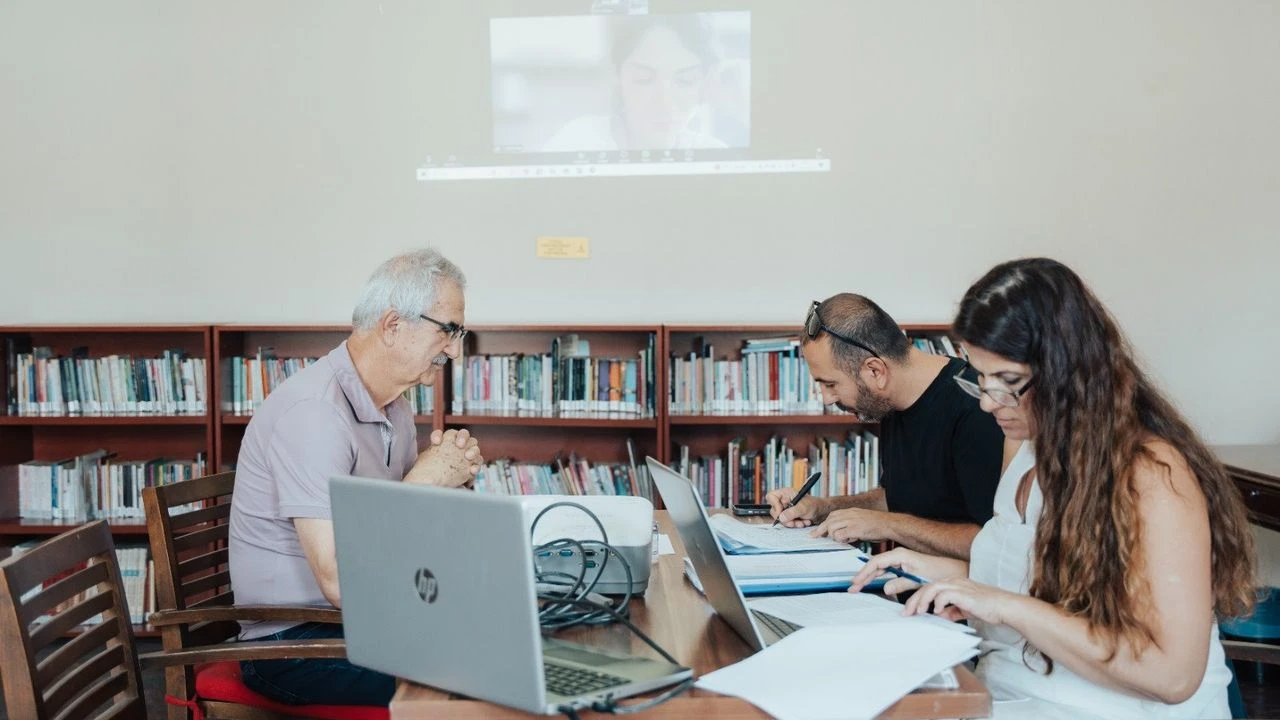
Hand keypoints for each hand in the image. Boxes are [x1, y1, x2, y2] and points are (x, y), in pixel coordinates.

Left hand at [404, 428, 483, 487]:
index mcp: (443, 441)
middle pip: (463, 434)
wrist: (438, 485)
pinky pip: (478, 463)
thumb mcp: (425, 465)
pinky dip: (476, 466)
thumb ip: (425, 462)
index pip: (439, 434)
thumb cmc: (430, 473)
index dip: (438, 435)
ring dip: (473, 450)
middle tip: (459, 445)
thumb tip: (419, 468)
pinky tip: (471, 470)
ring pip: (474, 447)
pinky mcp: (472, 465)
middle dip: (462, 437)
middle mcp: (456, 445)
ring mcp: (466, 454)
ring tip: (468, 457)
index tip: (436, 443)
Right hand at [765, 488, 824, 526]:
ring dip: (792, 523)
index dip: (774, 505)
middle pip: (775, 510)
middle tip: (793, 523)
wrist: (822, 512)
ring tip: (802, 523)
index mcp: (785, 493)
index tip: (782, 512)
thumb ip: (792, 512)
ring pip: (781, 519)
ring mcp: (786, 509)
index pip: (771, 497)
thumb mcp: (803, 508)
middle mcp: (784, 500)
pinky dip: (795, 524)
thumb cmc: (814, 505)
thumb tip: (781, 517)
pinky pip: (787, 522)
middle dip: (785, 519)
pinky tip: (803, 523)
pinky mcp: (789, 516)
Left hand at [810, 507, 888, 543]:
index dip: (823, 524)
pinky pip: (840, 535)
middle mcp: (850, 514)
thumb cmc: (878, 525)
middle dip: (821, 530)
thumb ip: (852, 523)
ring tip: (842, 540)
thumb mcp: (862, 519)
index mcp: (851, 511)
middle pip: (829, 521)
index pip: (832, 516)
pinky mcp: (855, 529)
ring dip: (834, 535)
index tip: (816, 532)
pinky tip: (848, 541)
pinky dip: (841, 539)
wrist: (890, 524)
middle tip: (816, 537)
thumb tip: (842, 532)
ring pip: (832, 527)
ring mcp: (852, 521)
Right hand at [848, 548, 967, 595]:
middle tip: (852, 588)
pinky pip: (884, 571)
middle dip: (862, 576)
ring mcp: (899, 560)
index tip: (856, 582)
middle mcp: (897, 556)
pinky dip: (876, 578)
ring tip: (857, 587)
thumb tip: (886, 588)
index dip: (864, 573)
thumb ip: (901, 583)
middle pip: (874, 565)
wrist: (952, 569)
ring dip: (868, 578)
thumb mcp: (919, 579)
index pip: (876, 562)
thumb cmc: (938, 572)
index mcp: (899, 555)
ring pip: (878, 568)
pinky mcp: (902, 566)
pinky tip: (870, 583)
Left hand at [902, 576, 1018, 624]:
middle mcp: (953, 582)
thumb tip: (939, 617)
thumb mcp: (964, 609)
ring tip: (918, 612)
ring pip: (932, 588)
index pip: (929, 588)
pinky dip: (938, 603)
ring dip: (923, 600)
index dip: (916, 599)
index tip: (908, 612)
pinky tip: (937, 612)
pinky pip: (945, 594)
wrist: (1004, 606)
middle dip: (914, 600)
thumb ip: (951, 612)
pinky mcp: (964, 592)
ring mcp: (958, 585)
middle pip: (926, 587)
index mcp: (952, 584)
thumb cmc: (987, 607)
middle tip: (906, 613)